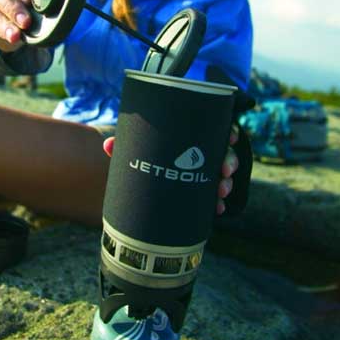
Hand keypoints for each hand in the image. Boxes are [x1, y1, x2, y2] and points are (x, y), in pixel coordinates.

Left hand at [102, 125, 240, 214]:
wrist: (140, 182)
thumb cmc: (143, 159)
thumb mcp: (136, 152)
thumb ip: (125, 148)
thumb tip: (108, 145)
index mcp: (194, 138)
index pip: (218, 130)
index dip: (228, 132)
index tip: (231, 138)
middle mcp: (204, 155)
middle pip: (225, 154)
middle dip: (229, 162)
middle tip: (224, 171)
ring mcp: (205, 175)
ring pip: (224, 177)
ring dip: (226, 184)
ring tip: (220, 192)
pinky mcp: (202, 194)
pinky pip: (214, 197)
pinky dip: (217, 204)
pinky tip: (216, 209)